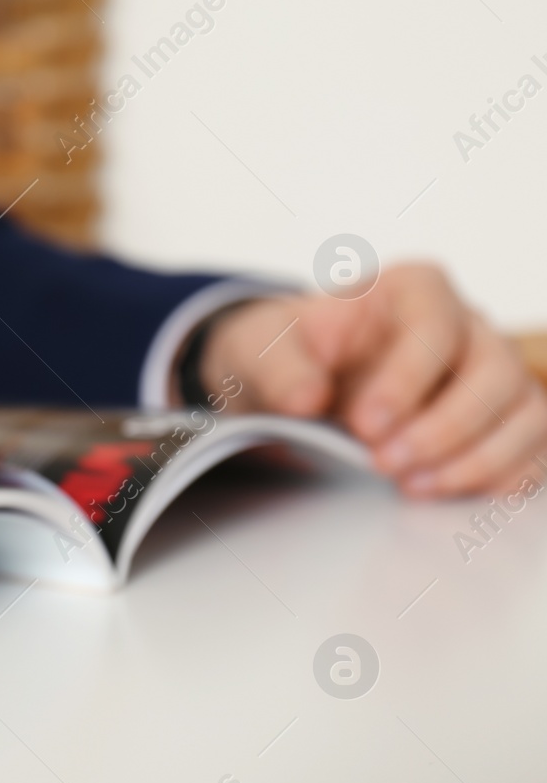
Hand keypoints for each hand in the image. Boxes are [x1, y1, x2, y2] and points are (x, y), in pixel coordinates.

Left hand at [199, 262, 546, 496]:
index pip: (435, 327)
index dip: (408, 380)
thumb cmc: (289, 352)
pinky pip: (530, 447)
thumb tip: (305, 401)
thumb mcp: (262, 348)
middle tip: (386, 463)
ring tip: (414, 486)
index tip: (365, 425)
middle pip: (495, 371)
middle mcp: (466, 325)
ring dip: (479, 458)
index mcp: (414, 290)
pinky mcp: (499, 418)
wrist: (297, 377)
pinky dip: (502, 476)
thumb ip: (280, 369)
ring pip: (525, 411)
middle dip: (445, 426)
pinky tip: (449, 492)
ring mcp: (491, 371)